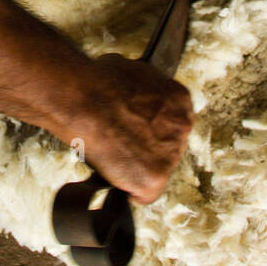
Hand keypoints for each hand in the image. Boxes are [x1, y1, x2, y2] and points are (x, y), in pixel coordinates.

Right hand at [69, 54, 193, 204]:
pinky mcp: (154, 179)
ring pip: (156, 171)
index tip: (135, 131)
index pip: (172, 123)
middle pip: (168, 147)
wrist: (84, 100)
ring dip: (137, 169)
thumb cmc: (99, 82)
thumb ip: (143, 89)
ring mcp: (171, 155)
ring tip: (112, 157)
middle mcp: (182, 127)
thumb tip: (133, 92)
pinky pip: (143, 195)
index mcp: (180, 100)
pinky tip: (114, 177)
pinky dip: (128, 190)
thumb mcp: (131, 70)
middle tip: (122, 145)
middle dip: (147, 149)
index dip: (150, 129)